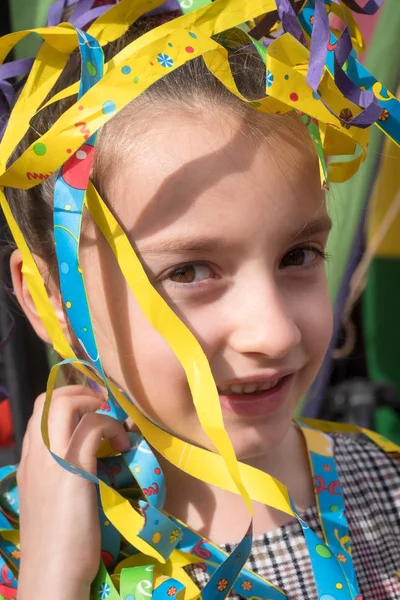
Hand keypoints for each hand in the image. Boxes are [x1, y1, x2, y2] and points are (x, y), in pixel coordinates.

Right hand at [16, 385, 129, 599]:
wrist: (52, 575)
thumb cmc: (58, 544)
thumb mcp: (53, 501)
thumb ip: (61, 476)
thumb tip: (89, 459)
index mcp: (29, 462)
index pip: (39, 411)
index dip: (67, 400)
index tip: (92, 409)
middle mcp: (36, 456)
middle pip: (49, 399)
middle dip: (80, 393)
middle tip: (104, 407)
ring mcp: (51, 460)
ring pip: (64, 404)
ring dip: (95, 405)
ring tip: (113, 426)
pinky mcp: (73, 469)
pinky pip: (92, 426)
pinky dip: (112, 428)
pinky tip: (123, 446)